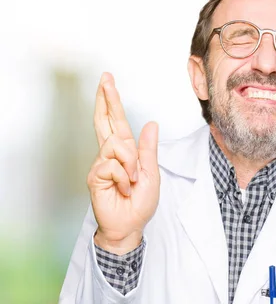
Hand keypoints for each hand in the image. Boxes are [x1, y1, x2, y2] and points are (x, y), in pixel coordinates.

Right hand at [87, 72, 159, 254]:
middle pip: (106, 121)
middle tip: (105, 78)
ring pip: (116, 145)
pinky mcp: (95, 175)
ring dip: (129, 164)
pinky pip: (111, 165)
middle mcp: (111, 154)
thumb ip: (148, 149)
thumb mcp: (151, 174)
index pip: (117, 122)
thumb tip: (150, 124)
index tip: (107, 82)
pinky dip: (122, 177)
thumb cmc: (140, 203)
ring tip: (132, 181)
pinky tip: (123, 187)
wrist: (130, 225)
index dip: (111, 102)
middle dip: (106, 99)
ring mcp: (101, 164)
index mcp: (126, 152)